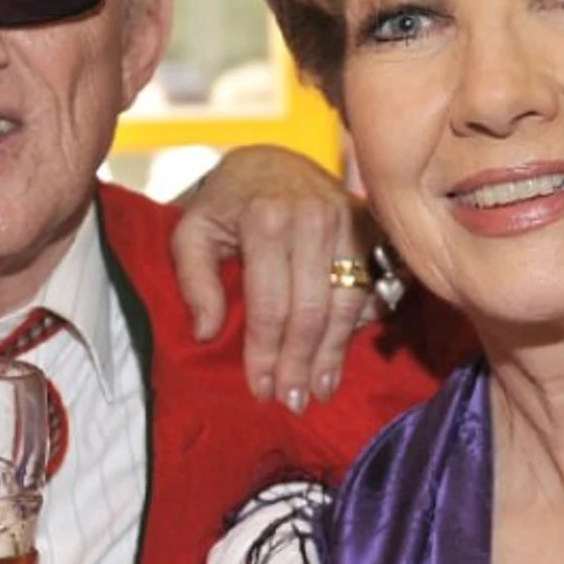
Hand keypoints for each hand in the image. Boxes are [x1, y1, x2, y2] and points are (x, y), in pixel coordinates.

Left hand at [169, 145, 380, 408]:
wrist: (273, 161)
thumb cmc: (228, 202)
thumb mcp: (192, 230)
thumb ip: (193, 279)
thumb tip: (206, 332)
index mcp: (265, 218)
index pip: (269, 304)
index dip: (266, 353)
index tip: (262, 390)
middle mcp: (313, 217)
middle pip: (311, 311)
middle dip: (301, 363)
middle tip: (293, 402)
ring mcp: (348, 220)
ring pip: (345, 304)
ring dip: (333, 353)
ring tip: (320, 390)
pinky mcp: (371, 226)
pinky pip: (371, 285)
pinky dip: (358, 325)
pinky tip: (343, 354)